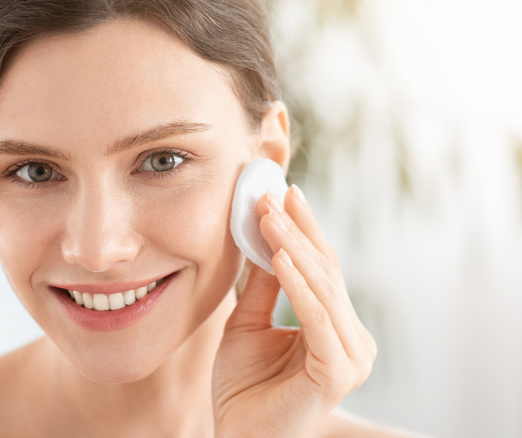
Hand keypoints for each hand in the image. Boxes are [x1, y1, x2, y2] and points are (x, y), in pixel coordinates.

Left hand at [212, 185, 376, 437]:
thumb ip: (262, 287)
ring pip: (323, 288)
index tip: (282, 193)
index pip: (321, 269)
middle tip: (274, 194)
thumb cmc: (244, 389)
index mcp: (335, 328)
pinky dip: (298, 285)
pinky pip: (316, 318)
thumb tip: (265, 238)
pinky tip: (278, 256)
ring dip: (294, 247)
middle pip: (325, 272)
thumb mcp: (247, 325)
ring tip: (269, 215)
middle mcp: (352, 340)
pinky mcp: (338, 371)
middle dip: (297, 230)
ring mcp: (351, 356)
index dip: (302, 230)